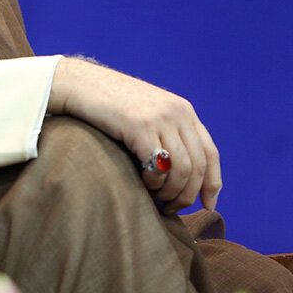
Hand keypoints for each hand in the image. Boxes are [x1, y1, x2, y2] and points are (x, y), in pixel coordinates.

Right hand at [47, 57, 220, 213]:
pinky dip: (154, 182)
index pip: (210, 152)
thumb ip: (169, 132)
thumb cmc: (110, 104)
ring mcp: (160, 118)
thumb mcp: (148, 112)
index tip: (208, 205)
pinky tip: (143, 183)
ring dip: (171, 192)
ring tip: (156, 198)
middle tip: (173, 208)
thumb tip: (184, 173)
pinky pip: (158, 166)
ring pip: (182, 170)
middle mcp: (178, 112)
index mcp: (184, 109)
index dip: (212, 183)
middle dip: (188, 195)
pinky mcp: (140, 126)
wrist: (80, 83)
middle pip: (198, 166)